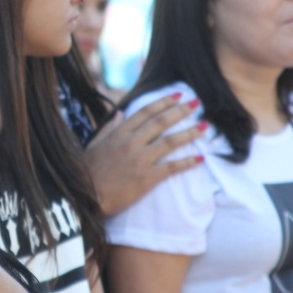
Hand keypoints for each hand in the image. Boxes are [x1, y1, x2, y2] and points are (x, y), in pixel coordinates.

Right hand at [86, 94, 204, 215]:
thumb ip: (109, 129)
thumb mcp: (94, 145)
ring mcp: (140, 160)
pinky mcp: (147, 178)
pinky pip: (171, 167)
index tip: (177, 95)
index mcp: (118, 133)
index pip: (145, 112)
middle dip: (181, 110)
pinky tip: (200, 158)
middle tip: (197, 103)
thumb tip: (118, 113)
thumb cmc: (87, 173)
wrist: (88, 198)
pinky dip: (187, 162)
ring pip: (170, 142)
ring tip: (205, 126)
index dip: (163, 102)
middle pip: (161, 122)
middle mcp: (131, 143)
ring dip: (190, 132)